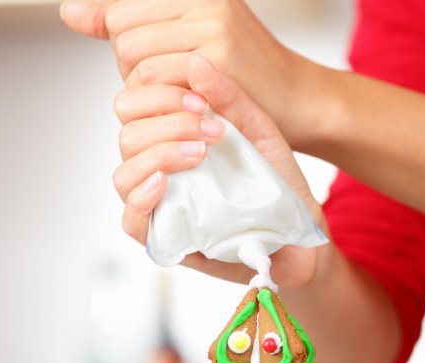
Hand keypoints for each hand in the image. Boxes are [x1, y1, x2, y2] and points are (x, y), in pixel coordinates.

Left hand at [59, 0, 305, 141]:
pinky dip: (163, 99)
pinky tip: (191, 105)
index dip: (131, 45)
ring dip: (146, 85)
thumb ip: (131, 22)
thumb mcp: (189, 35)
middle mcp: (203, 0)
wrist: (300, 99)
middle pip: (120, 29)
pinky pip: (153, 76)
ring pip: (131, 53)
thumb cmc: (246, 74)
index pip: (120, 12)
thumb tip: (71, 13)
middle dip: (134, 64)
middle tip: (174, 85)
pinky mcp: (215, 57)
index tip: (166, 64)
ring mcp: (210, 23)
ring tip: (182, 95)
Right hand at [116, 52, 325, 288]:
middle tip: (211, 130)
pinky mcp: (165, 238)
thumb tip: (196, 60)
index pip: (136, 104)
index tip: (201, 102)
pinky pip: (131, 220)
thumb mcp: (261, 133)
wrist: (300, 233)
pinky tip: (164, 182)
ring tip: (201, 154)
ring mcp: (159, 202)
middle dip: (166, 124)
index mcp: (174, 136)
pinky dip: (142, 197)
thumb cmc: (278, 184)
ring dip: (159, 155)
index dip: (160, 95)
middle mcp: (159, 167)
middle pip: (127, 133)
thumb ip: (230, 97)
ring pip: (124, 172)